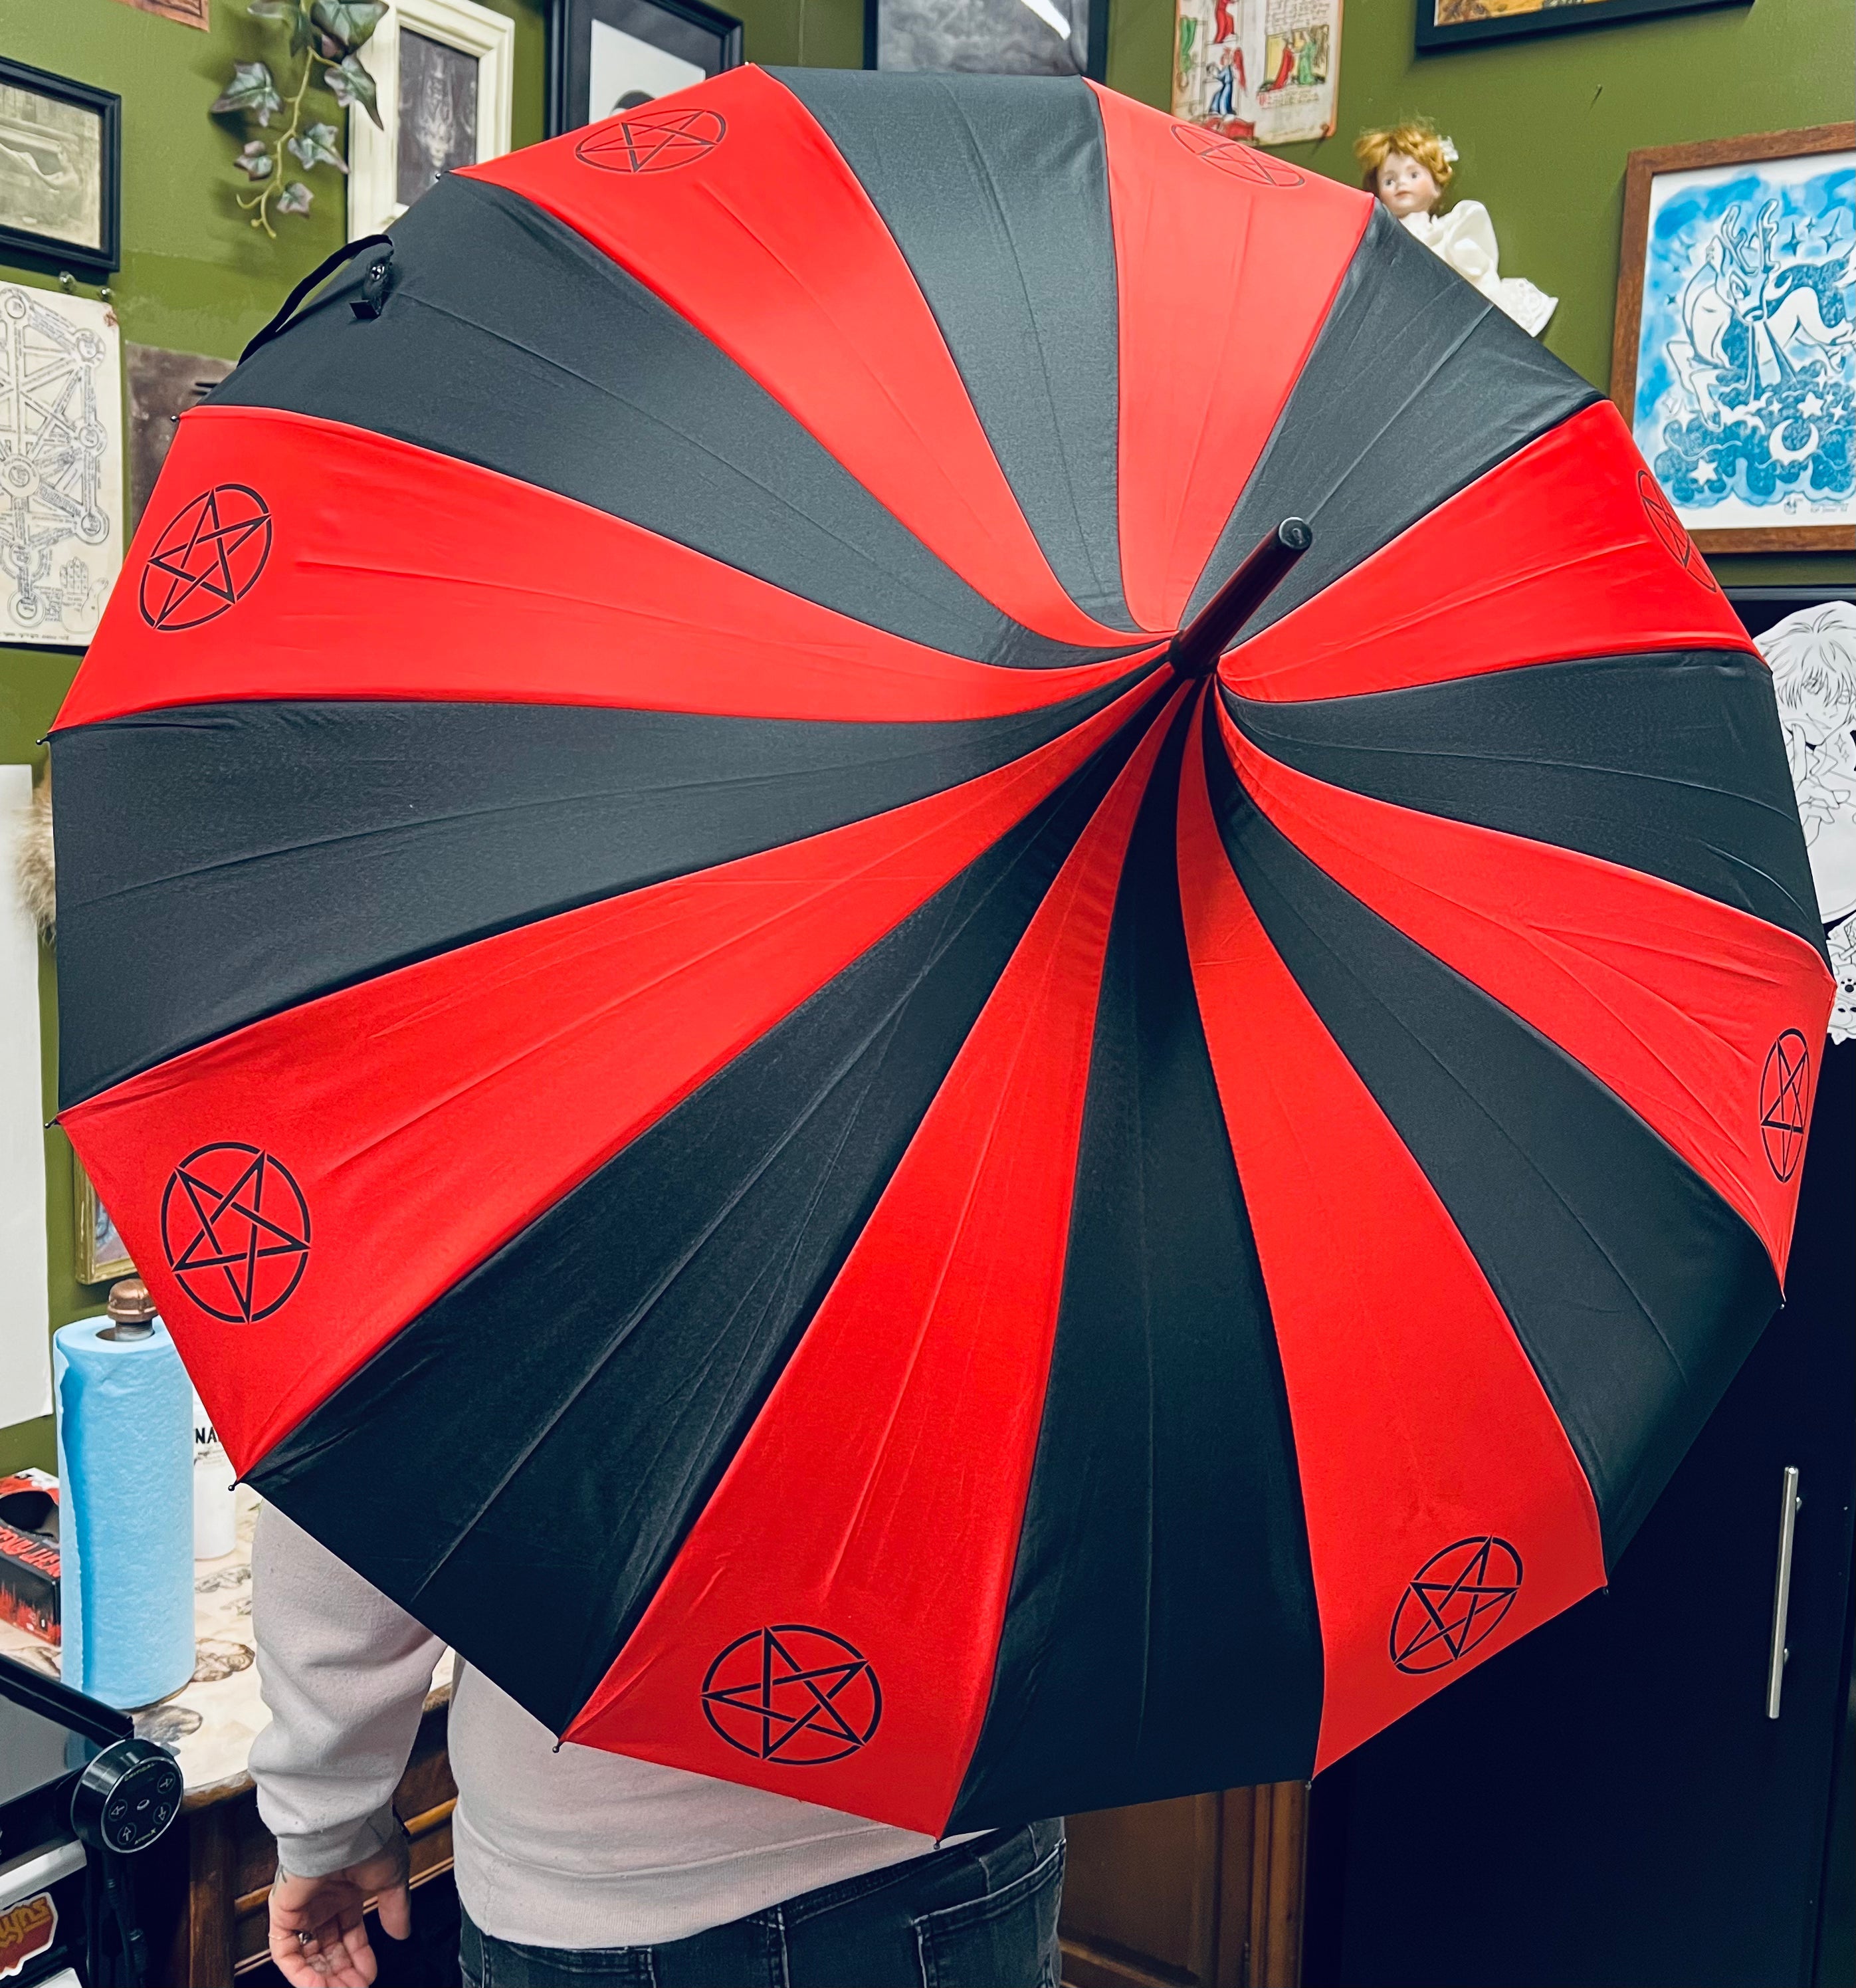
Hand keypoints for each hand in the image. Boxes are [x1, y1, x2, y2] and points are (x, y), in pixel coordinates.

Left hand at [268, 1831, 410, 1987]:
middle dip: (343, 1973)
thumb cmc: (369, 1841)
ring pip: (306, 1955)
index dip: (359, 1957)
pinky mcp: (282, 1913)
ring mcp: (301, 1908)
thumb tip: (402, 1933)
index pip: (349, 1934)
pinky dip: (300, 1975)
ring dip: (323, 1979)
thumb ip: (395, 1909)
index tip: (370, 1975)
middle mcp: (321, 1901)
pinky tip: (320, 1986)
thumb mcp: (392, 1880)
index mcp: (345, 1890)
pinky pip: (285, 1953)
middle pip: (328, 1949)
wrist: (346, 1828)